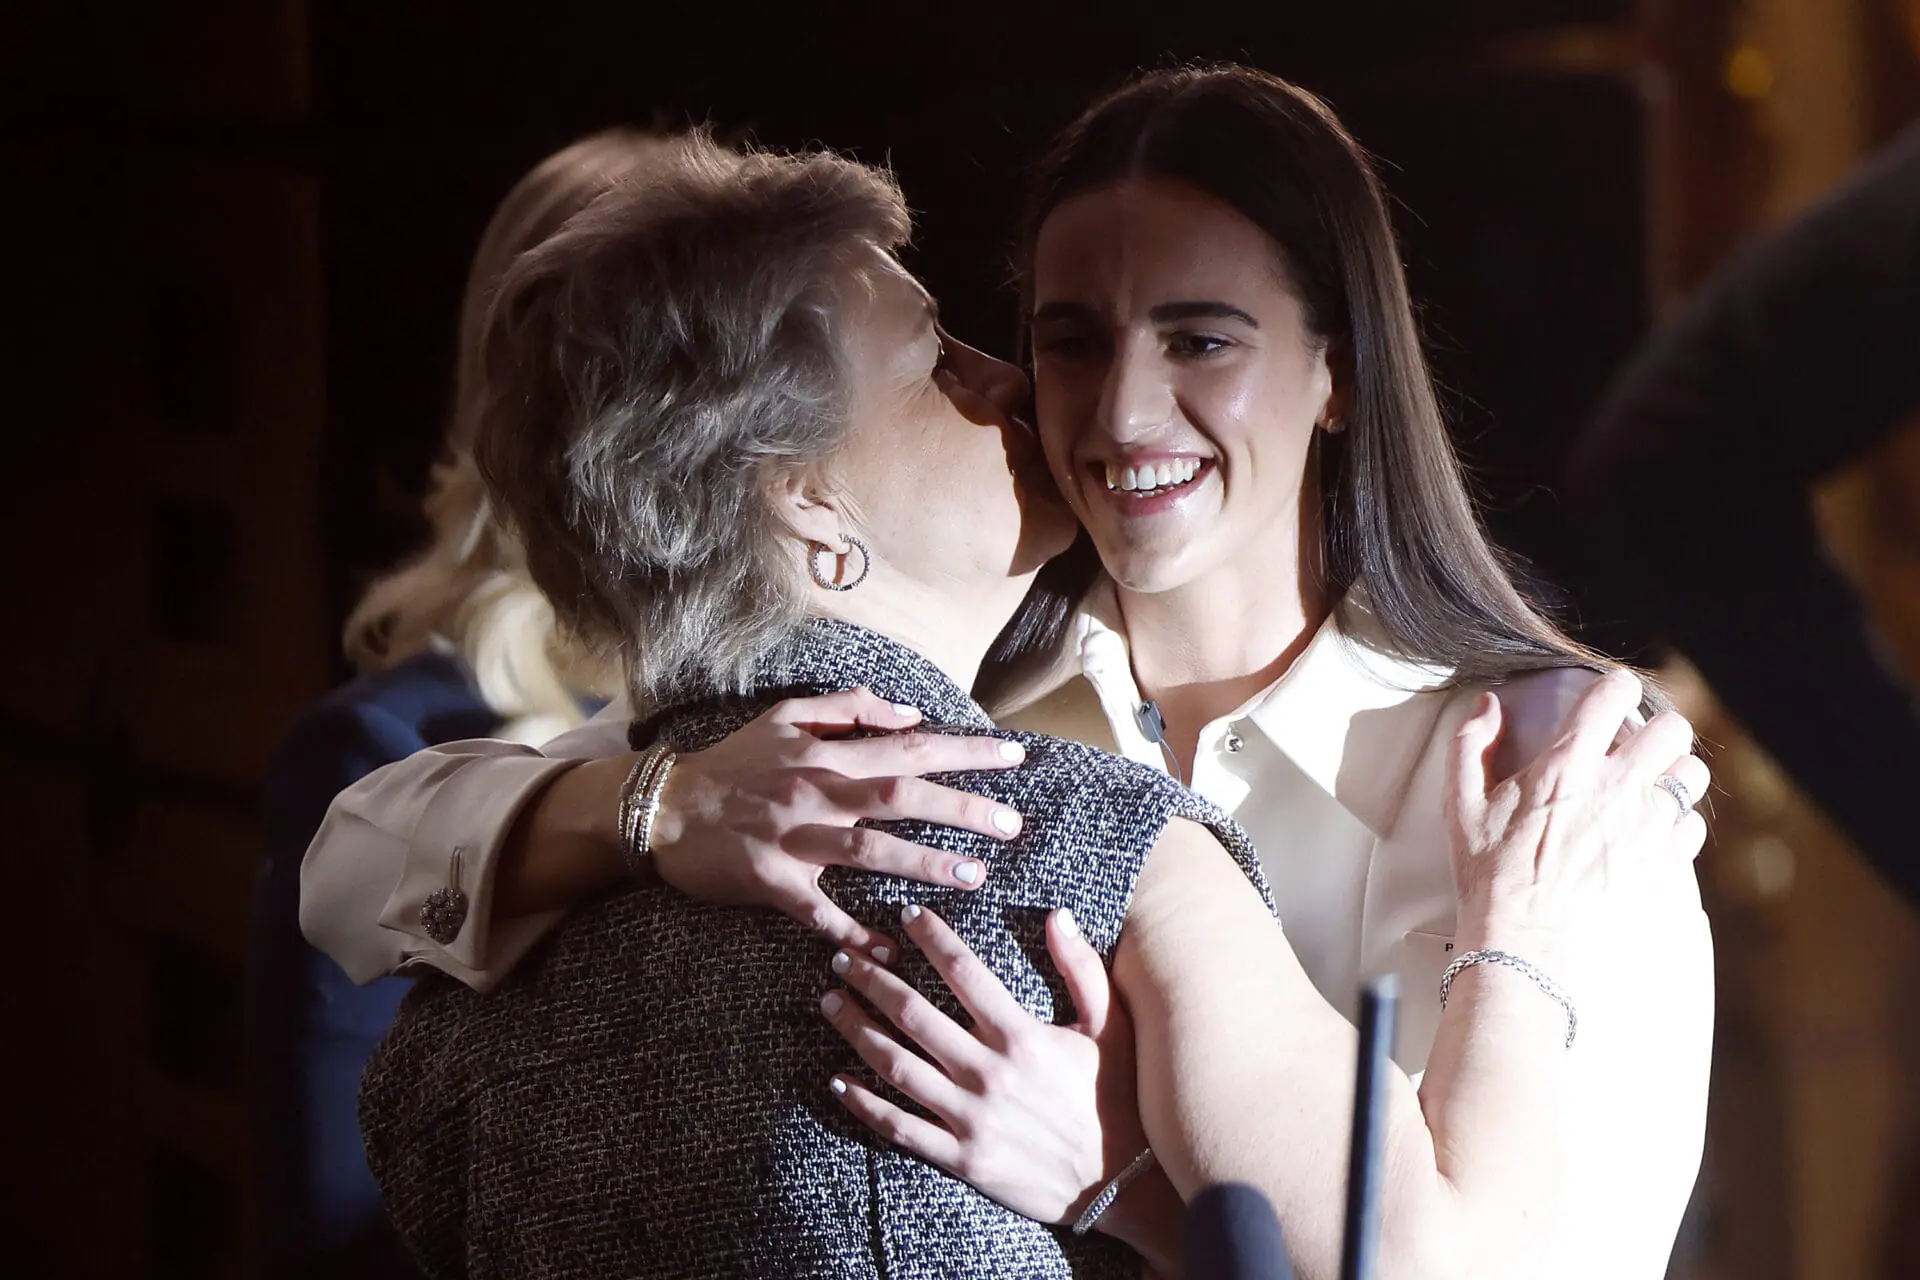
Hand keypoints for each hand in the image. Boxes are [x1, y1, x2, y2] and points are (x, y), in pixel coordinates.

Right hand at [650, 688, 1030, 958]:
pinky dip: (852, 931)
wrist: (662, 809)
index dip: (964, 750)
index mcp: (826, 754)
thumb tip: (911, 714)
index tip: (1013, 756)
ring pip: (869, 849)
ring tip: (974, 875)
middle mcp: (817, 793)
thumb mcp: (786, 717)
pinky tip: (890, 950)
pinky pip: (818, 911)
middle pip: (901, 796)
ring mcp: (795, 839)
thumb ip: (849, 708)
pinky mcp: (772, 882)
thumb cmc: (731, 763)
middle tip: (1012, 824)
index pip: (910, 747)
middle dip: (961, 808)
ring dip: (924, 862)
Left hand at [817, 904, 1143, 1226]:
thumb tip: (1058, 914)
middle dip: (873, 979)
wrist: (1121, 1185)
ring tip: (831, 1001)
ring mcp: (971, 1119)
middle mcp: (990, 1074)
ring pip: (897, 1065)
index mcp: (1022, 1037)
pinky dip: (864, 1104)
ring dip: (858, 1030)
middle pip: (914, 1014)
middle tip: (844, 955)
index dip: (932, 938)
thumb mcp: (1111, 1027)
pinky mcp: (961, 1159)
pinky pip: (900, 1128)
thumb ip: (1082, 968)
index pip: (965, 972)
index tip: (906, 915)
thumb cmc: (1116, 1098)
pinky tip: (837, 1080)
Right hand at [1448, 669, 1709, 946]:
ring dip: (1673, 774)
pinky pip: (1693, 825)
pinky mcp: (1668, 863)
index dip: (1614, 689)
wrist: (1527, 951)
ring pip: (1692, 772)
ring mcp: (1649, 826)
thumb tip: (1490, 706)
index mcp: (1567, 765)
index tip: (1608, 700)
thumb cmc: (1490, 880)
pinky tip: (1650, 835)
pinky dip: (1677, 824)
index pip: (1614, 693)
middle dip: (1656, 730)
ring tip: (1650, 790)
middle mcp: (1617, 788)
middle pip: (1672, 727)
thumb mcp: (1460, 807)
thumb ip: (1470, 745)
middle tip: (1636, 747)